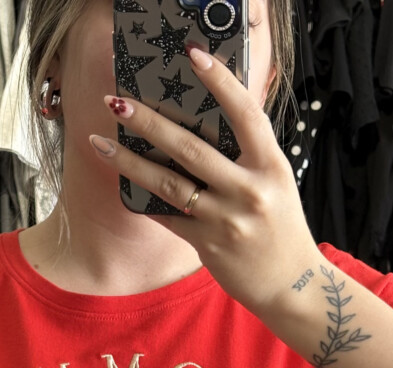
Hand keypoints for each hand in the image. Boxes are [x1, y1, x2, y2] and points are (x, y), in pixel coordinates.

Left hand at [91, 46, 317, 318]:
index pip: (245, 114)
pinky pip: (167, 218)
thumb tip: (209, 124)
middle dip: (149, 122)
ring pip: (168, 184)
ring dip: (130, 162)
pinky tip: (122, 186)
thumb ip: (250, 155)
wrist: (291, 286)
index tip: (193, 56)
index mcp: (270, 166)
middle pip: (190, 148)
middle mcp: (248, 191)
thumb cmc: (281, 229)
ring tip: (101, 143)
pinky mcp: (207, 245)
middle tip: (118, 102)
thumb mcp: (276, 183)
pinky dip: (144, 202)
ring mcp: (225, 220)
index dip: (220, 82)